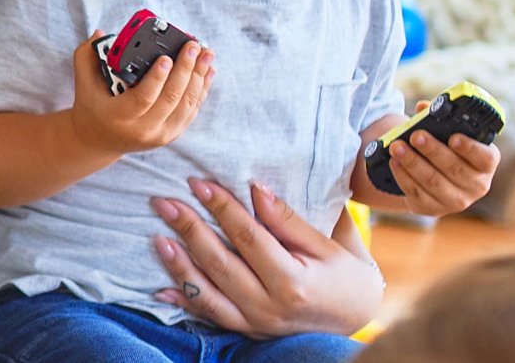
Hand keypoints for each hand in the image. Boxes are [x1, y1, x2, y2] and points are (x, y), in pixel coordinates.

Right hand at [67, 40, 212, 154]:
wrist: (98, 141)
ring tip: (206, 54)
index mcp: (119, 116)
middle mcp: (142, 129)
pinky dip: (202, 90)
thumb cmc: (92, 106)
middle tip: (193, 47)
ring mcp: (160, 134)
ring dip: (199, 78)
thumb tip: (100, 33)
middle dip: (186, 70)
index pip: (143, 98)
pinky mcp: (171, 134)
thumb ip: (86, 56)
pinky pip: (191, 111)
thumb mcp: (83, 82)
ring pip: (186, 105)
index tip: (167, 58)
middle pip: (171, 99)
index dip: (157, 78)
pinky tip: (208, 72)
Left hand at [151, 178, 384, 338]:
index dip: (221, 208)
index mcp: (293, 281)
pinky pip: (211, 317)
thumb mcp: (328, 244)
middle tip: (163, 202)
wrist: (357, 318)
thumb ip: (288, 220)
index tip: (198, 182)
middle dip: (189, 230)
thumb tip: (255, 188)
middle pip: (220, 264)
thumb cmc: (346, 275)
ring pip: (208, 294)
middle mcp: (270, 307)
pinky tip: (161, 289)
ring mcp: (257, 324)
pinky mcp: (249, 332)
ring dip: (179, 266)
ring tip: (157, 238)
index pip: (248, 237)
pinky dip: (185, 302)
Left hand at [376, 127, 500, 216]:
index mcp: (486, 163)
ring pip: (433, 182)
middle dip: (432, 151)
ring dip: (412, 163)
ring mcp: (456, 201)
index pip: (485, 158)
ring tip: (397, 147)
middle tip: (415, 136)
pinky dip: (404, 176)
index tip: (453, 138)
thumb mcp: (449, 133)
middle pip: (454, 169)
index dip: (470, 148)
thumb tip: (423, 107)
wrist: (436, 176)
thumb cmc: (447, 148)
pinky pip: (417, 193)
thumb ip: (440, 119)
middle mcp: (477, 185)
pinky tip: (394, 162)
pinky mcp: (433, 209)